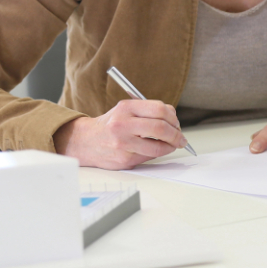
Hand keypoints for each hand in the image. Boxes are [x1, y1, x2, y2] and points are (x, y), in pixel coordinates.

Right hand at [53, 99, 186, 169]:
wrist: (86, 142)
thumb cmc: (111, 125)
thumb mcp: (125, 110)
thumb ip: (148, 112)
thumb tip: (174, 121)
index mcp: (125, 108)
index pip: (159, 109)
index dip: (173, 117)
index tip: (177, 123)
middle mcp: (123, 124)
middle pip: (160, 128)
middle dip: (176, 134)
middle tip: (181, 138)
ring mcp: (123, 143)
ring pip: (158, 146)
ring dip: (171, 146)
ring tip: (173, 145)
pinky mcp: (124, 159)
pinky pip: (149, 156)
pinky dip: (158, 153)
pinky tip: (157, 150)